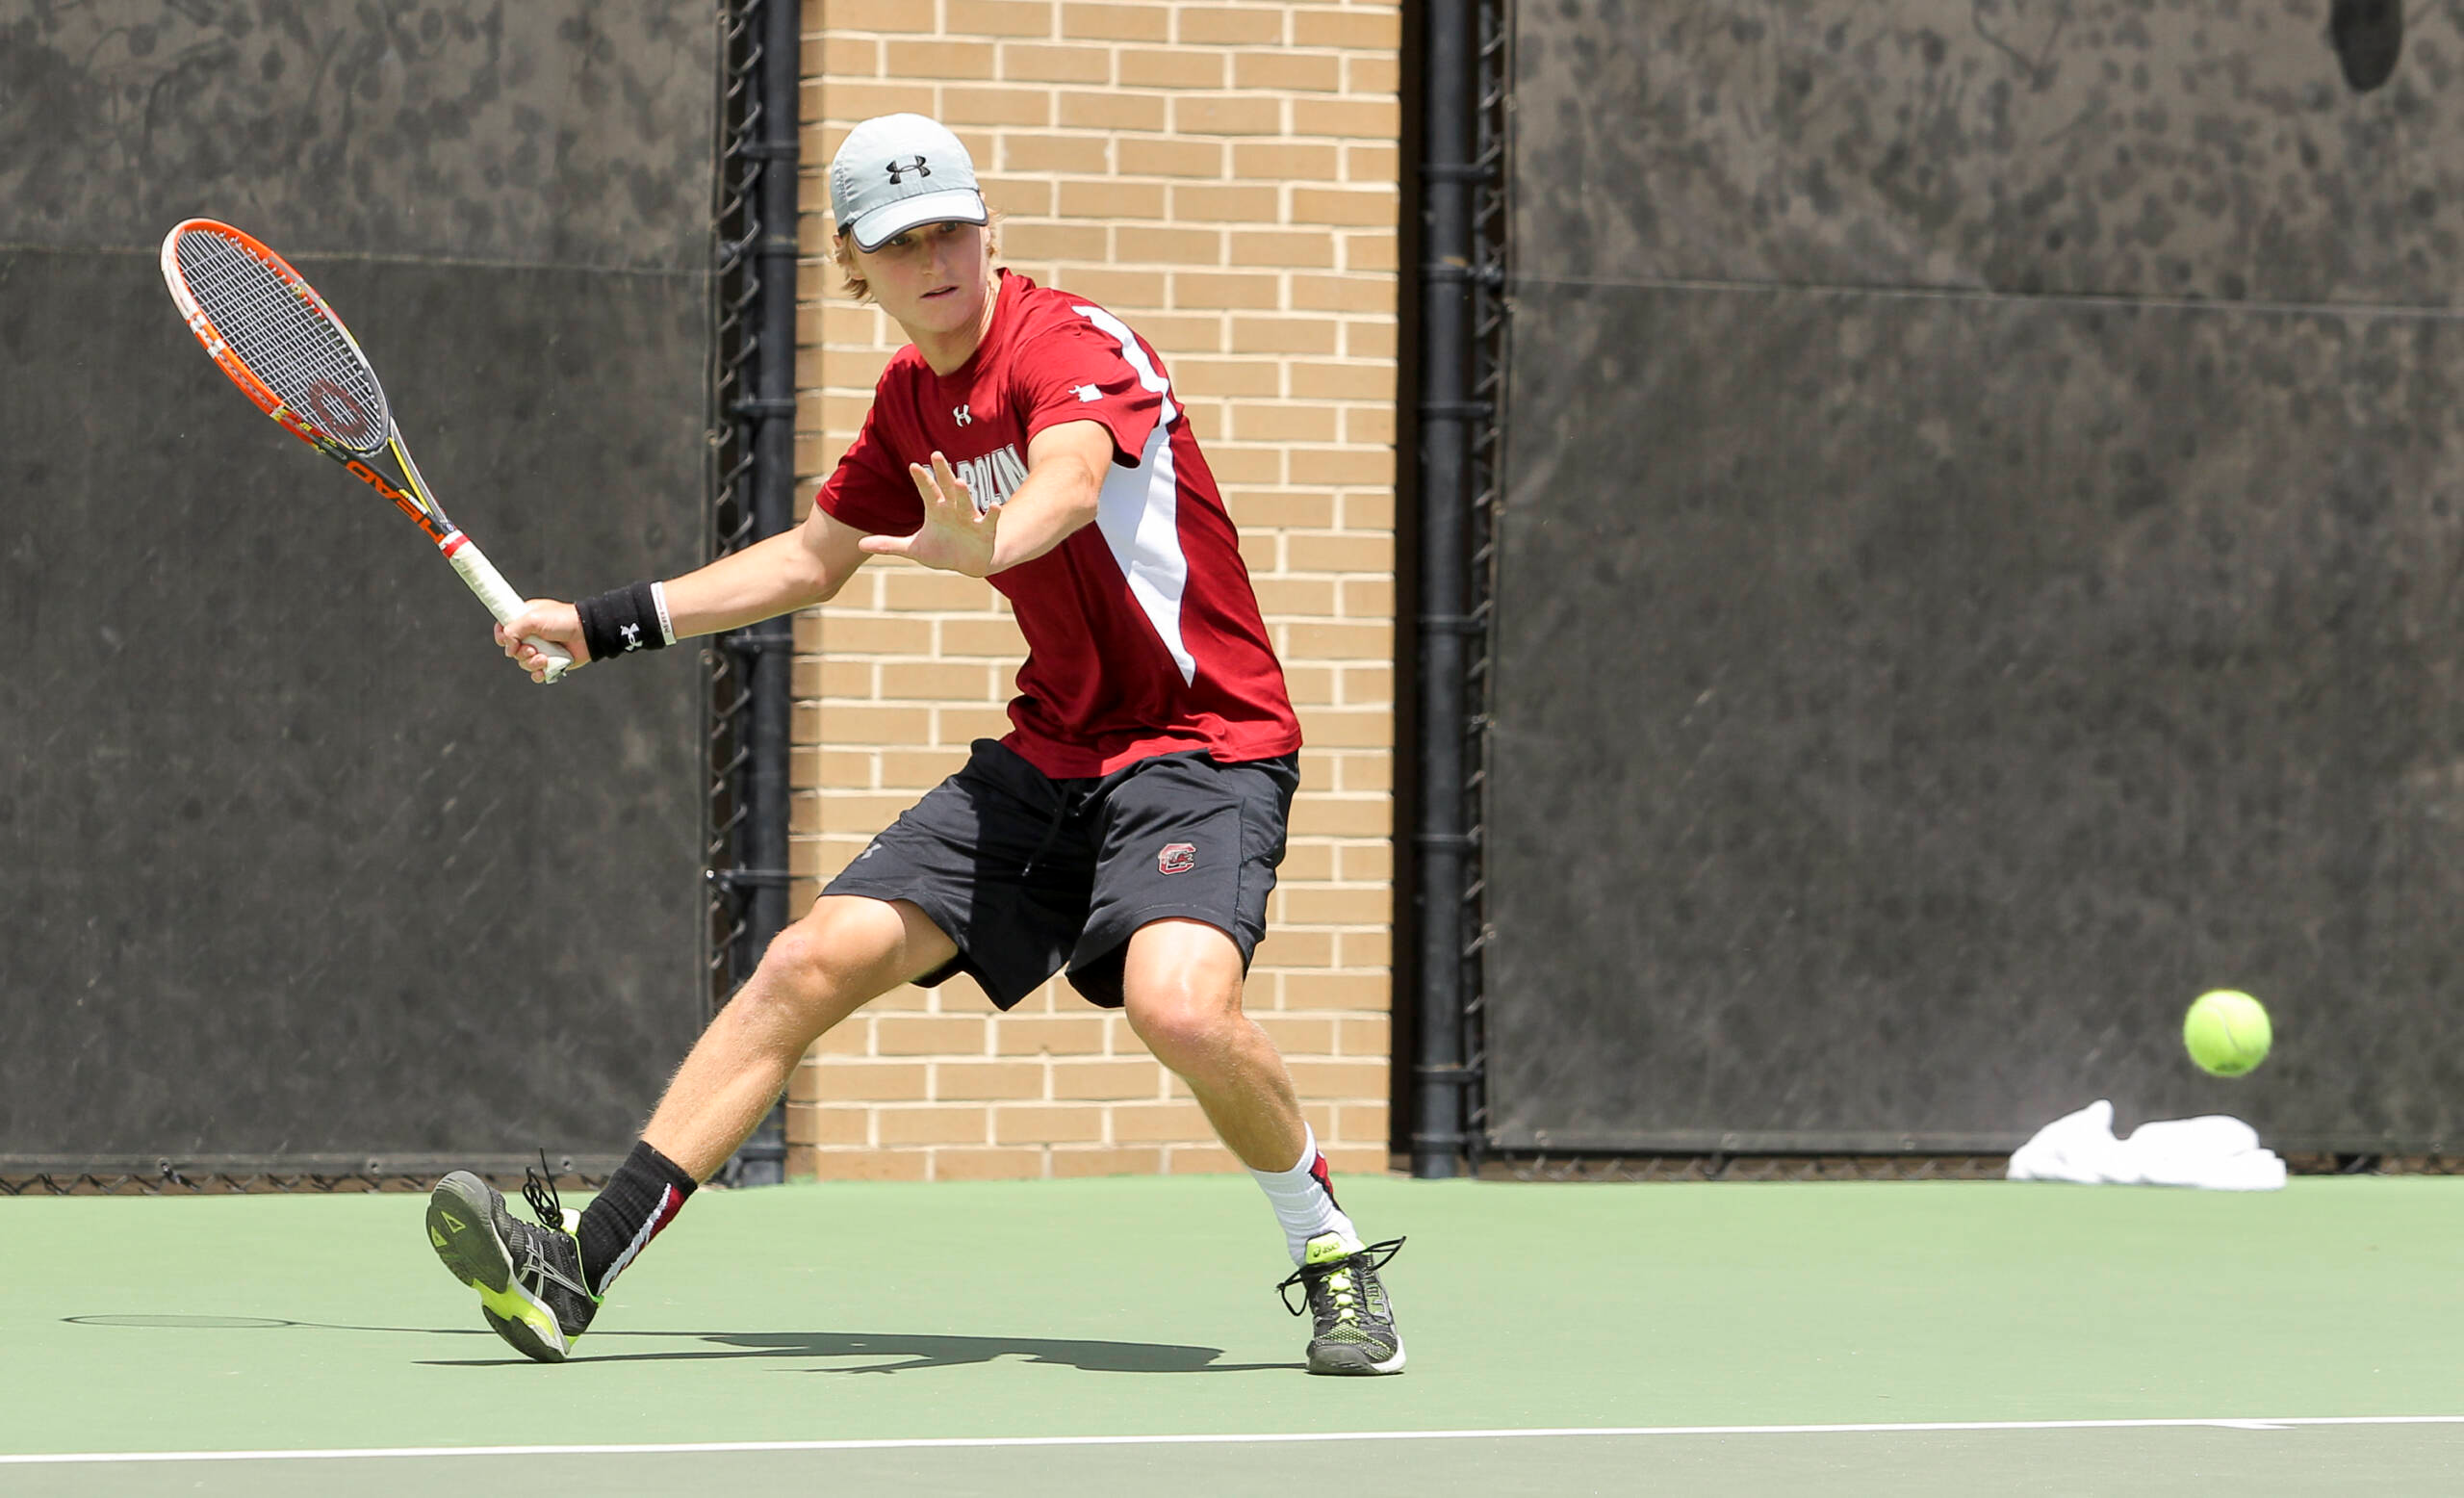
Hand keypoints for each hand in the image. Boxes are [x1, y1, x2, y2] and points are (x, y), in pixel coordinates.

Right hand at [494, 599, 586, 683]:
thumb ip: (513, 630)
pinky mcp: (550, 662)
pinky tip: (543, 670)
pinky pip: (537, 674)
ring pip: (524, 663)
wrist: (587, 633)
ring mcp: (541, 649)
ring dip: (531, 663)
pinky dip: (538, 674)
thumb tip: (507, 648)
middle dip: (520, 653)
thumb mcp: (533, 618)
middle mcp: (531, 635)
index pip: (503, 628)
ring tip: (544, 658)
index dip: (502, 637)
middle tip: (532, 649)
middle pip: (512, 650)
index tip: (506, 640)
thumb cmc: (562, 620)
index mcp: (525, 619)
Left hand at [857, 452, 997, 576]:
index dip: (921, 479)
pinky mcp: (985, 531)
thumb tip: (859, 544)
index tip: (913, 465)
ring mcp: (970, 518)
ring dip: (963, 493)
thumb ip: (889, 545)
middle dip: (943, 472)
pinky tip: (995, 505)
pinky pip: (989, 521)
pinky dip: (993, 514)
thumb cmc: (942, 551)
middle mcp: (953, 509)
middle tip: (936, 454)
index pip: (927, 491)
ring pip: (966, 502)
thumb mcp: (914, 549)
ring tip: (959, 482)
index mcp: (937, 510)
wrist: (969, 563)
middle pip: (947, 488)